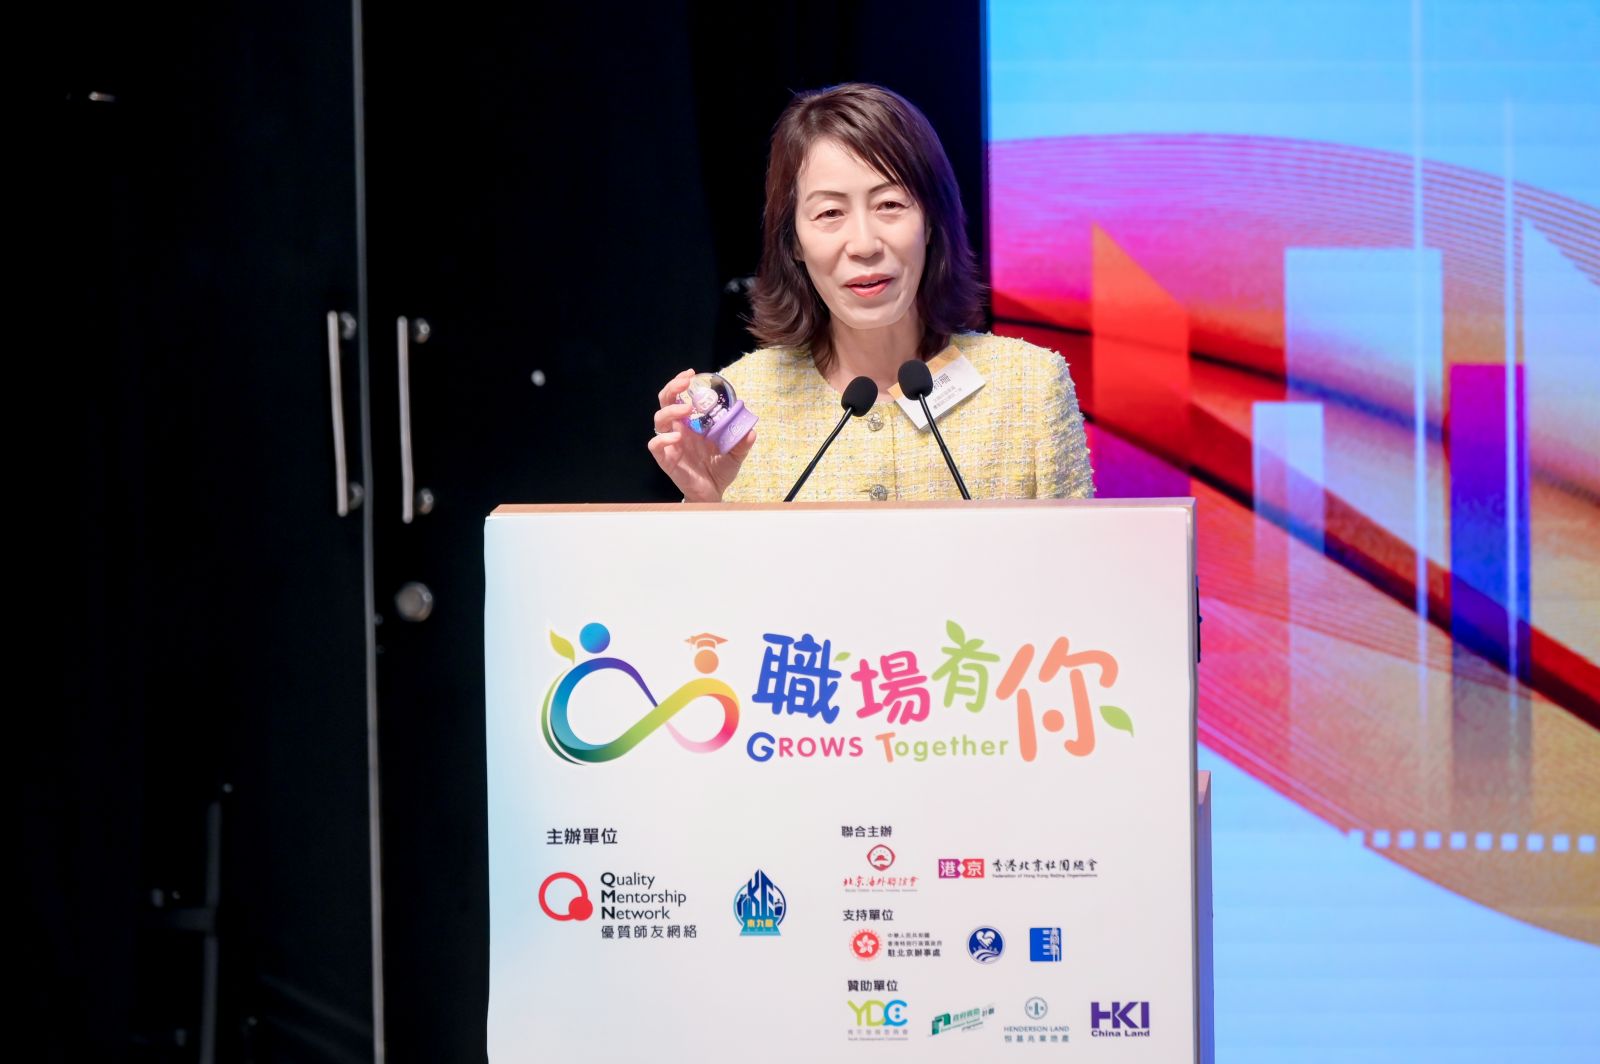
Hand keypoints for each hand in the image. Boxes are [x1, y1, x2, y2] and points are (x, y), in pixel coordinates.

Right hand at [647, 369, 756, 501]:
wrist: (713, 494)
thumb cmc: (720, 471)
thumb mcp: (736, 454)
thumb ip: (742, 442)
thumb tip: (751, 430)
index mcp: (691, 424)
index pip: (679, 397)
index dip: (680, 383)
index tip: (691, 373)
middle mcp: (678, 430)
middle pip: (665, 402)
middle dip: (671, 389)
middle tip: (685, 383)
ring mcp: (670, 444)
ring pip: (658, 420)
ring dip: (670, 411)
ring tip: (686, 409)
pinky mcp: (666, 459)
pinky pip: (655, 445)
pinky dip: (663, 439)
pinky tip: (676, 438)